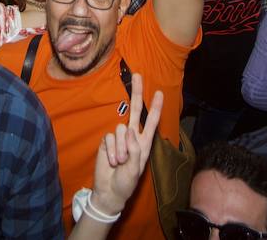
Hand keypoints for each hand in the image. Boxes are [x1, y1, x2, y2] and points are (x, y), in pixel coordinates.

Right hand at [89, 72, 164, 218]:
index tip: (159, 92)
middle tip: (137, 75)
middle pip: (135, 110)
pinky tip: (112, 161)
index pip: (151, 122)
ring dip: (120, 149)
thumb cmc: (126, 182)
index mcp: (144, 143)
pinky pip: (109, 138)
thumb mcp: (135, 169)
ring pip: (120, 130)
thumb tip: (129, 129)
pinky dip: (111, 151)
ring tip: (120, 163)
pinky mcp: (107, 142)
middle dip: (136, 93)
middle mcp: (132, 137)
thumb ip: (134, 149)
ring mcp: (119, 138)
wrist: (109, 191)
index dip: (155, 107)